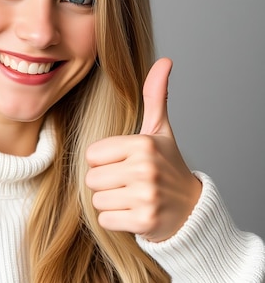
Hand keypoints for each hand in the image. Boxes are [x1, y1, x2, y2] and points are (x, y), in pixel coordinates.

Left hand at [85, 58, 201, 241]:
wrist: (191, 209)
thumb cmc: (168, 166)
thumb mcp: (160, 131)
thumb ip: (155, 96)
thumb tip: (164, 60)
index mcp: (143, 144)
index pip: (92, 155)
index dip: (105, 161)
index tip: (125, 164)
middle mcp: (144, 169)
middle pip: (91, 179)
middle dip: (106, 183)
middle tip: (129, 183)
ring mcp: (145, 196)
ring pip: (97, 200)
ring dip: (110, 203)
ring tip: (132, 198)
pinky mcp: (144, 221)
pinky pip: (105, 220)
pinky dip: (116, 221)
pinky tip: (134, 213)